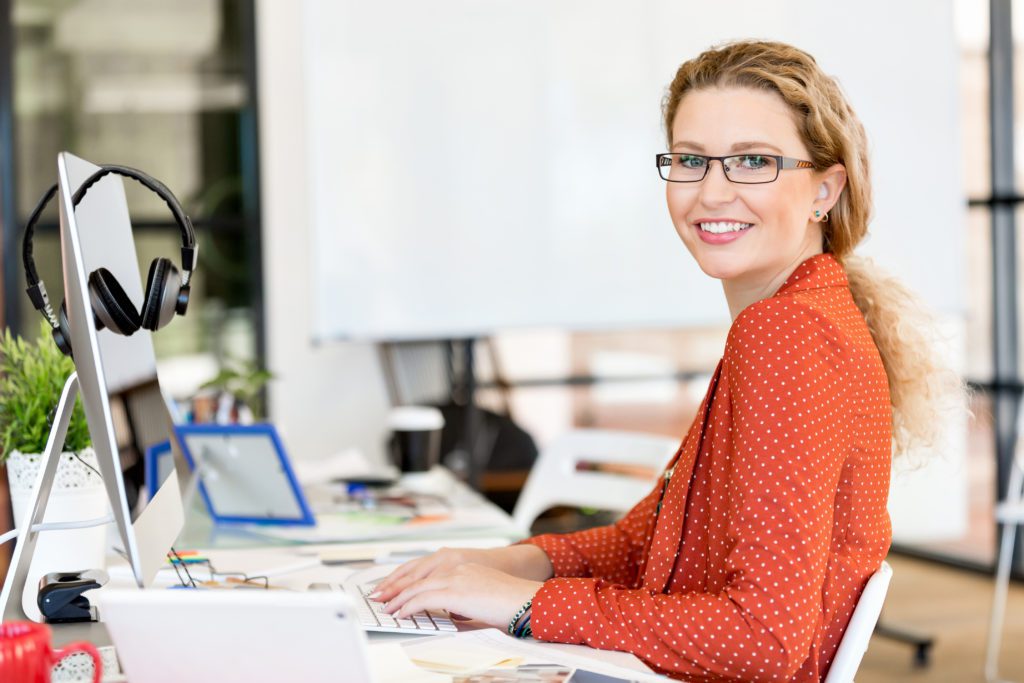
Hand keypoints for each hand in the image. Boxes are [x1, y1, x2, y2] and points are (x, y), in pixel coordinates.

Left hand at [373, 545, 551, 602]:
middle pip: (416, 574)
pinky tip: (401, 614)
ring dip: (398, 597)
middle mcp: (456, 566)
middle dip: (395, 585)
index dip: (406, 578)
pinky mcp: (456, 591)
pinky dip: (408, 606)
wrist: (526, 600)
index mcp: (462, 565)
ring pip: (417, 585)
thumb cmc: (510, 602)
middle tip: (379, 595)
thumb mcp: (481, 597)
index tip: (392, 587)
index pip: (425, 568)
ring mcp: (456, 576)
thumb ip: (462, 600)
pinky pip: (424, 598)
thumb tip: (450, 613)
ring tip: (386, 607)